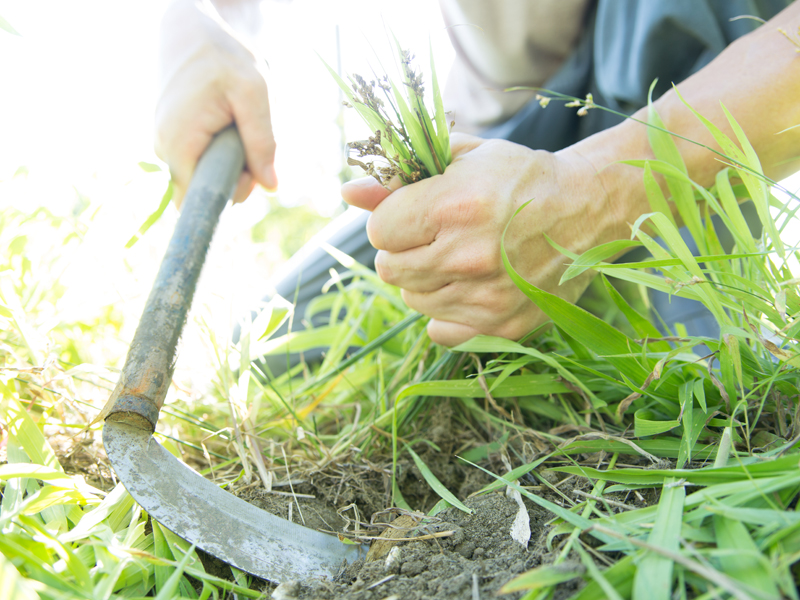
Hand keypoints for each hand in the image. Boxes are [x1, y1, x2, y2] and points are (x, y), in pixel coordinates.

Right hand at [155, 0, 276, 206]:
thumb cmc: (223, 56)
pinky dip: (225, 146)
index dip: (232, 191)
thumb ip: (262, 142)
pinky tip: (229, 121)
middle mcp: (166, 150)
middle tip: (251, 135)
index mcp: (179, 143)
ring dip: (235, 156)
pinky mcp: (176, 140)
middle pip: (210, 187)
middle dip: (240, 172)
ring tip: (238, 120)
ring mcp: (168, 145)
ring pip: (210, 173)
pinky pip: (206, 158)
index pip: (201, 199)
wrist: (192, 29)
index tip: (249, 168)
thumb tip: (270, 185)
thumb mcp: (253, 94)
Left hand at [342, 133, 630, 345]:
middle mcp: (469, 256)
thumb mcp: (462, 158)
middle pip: (390, 270)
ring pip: (413, 299)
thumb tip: (348, 193)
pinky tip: (469, 287)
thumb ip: (401, 175)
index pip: (379, 231)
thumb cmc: (519, 177)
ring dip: (425, 280)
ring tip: (459, 258)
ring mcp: (487, 297)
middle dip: (404, 250)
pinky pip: (441, 330)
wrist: (587, 208)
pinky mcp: (503, 325)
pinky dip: (447, 311)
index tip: (417, 213)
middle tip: (437, 236)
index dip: (394, 220)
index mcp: (455, 205)